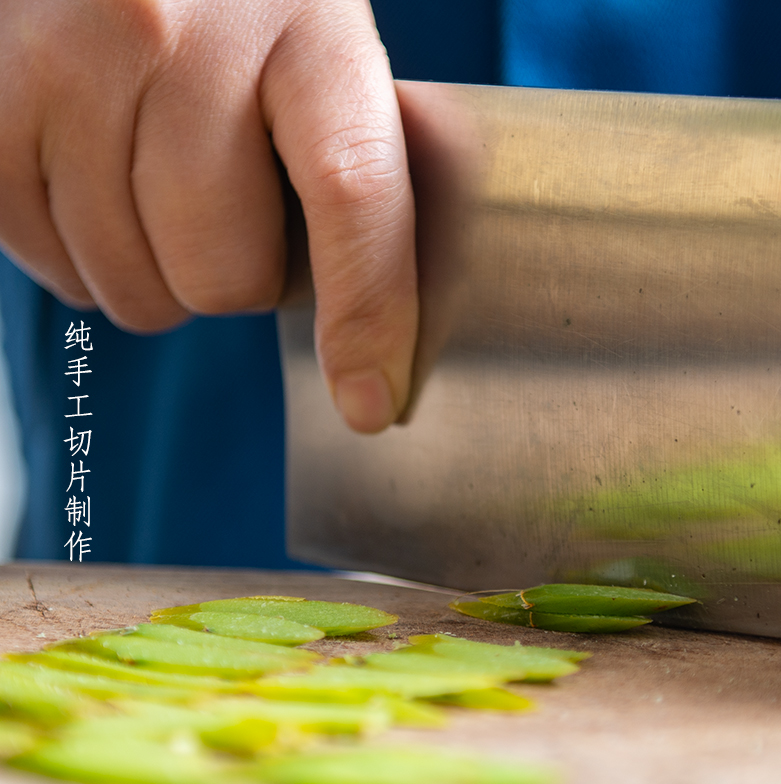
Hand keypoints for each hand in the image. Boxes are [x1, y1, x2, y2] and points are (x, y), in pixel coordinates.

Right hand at [0, 0, 416, 432]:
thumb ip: (358, 171)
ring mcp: (70, 65)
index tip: (369, 403)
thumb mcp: (320, 60)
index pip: (352, 192)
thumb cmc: (240, 21)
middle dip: (239, 278)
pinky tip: (103, 188)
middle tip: (232, 214)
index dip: (367, 317)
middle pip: (223, 278)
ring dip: (162, 272)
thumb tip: (380, 344)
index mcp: (306, 22)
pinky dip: (88, 259)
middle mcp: (179, 32)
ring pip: (135, 293)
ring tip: (162, 190)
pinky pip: (55, 272)